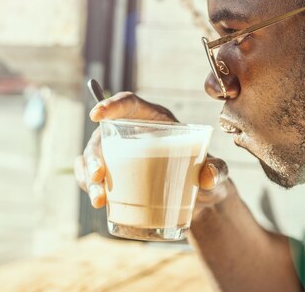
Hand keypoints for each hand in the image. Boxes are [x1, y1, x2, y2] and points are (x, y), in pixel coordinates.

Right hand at [73, 91, 230, 210]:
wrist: (200, 201)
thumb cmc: (206, 175)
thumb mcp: (217, 171)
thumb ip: (217, 170)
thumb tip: (207, 177)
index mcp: (156, 121)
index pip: (130, 103)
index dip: (111, 105)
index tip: (96, 114)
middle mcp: (133, 134)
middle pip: (105, 136)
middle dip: (95, 155)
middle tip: (99, 176)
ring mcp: (121, 155)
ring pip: (92, 158)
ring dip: (88, 176)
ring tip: (100, 200)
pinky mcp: (116, 176)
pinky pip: (91, 176)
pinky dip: (88, 187)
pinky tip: (98, 201)